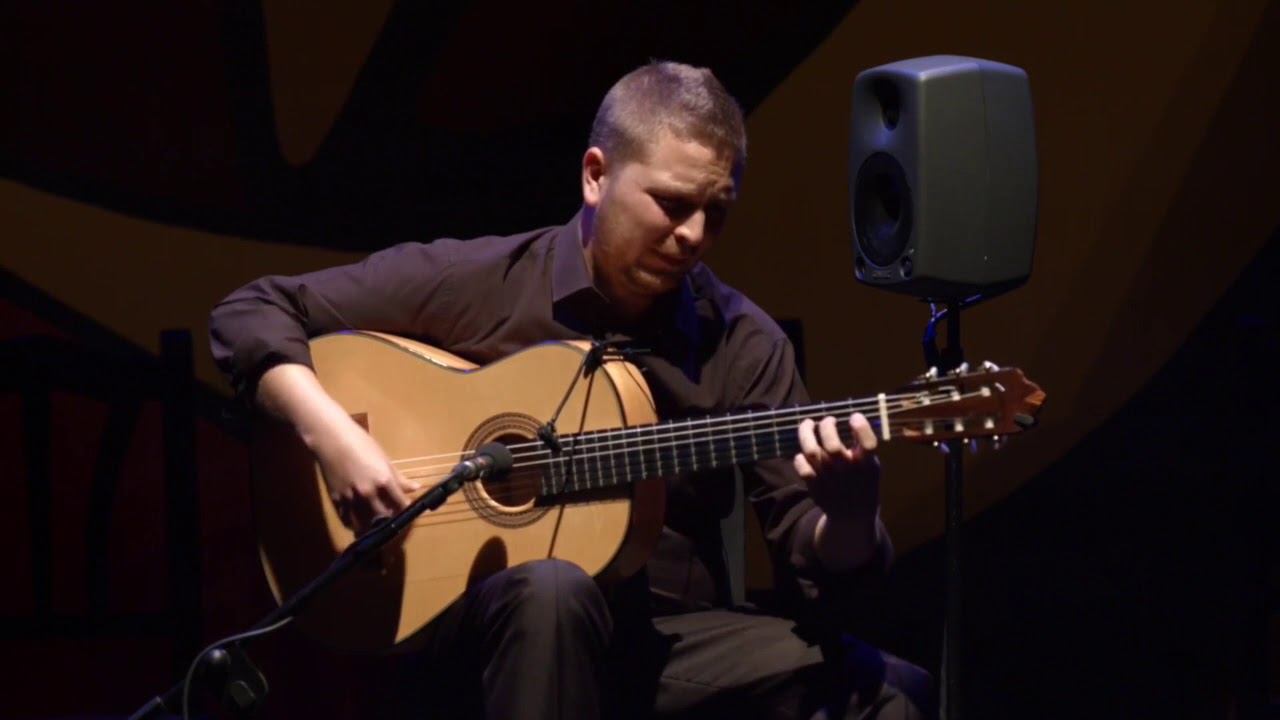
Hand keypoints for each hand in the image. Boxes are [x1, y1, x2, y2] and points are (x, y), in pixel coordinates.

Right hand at [310, 418, 420, 534]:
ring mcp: (351, 498)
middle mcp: (369, 493)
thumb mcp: (383, 459)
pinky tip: (358, 523)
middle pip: (384, 517)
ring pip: (365, 524)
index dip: (406, 510)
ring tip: (375, 526)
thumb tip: (416, 488)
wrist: (330, 439)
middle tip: (391, 518)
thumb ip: (398, 477)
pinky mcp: (337, 500)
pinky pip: (347, 520)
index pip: (401, 504)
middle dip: (389, 520)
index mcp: (384, 481)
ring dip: (371, 527)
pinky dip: (354, 524)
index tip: (407, 511)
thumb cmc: (360, 443)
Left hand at [793, 413, 880, 522]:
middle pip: (832, 445)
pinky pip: (801, 465)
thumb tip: (852, 417)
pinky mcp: (814, 485)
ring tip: (808, 423)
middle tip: (828, 420)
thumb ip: (862, 445)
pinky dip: (800, 456)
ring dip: (806, 432)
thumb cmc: (861, 482)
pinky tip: (805, 453)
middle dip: (827, 426)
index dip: (861, 427)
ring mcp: (829, 478)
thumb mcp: (870, 465)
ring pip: (812, 451)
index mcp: (867, 465)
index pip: (868, 444)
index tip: (854, 416)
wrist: (852, 515)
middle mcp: (848, 471)